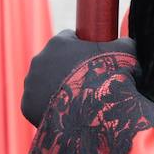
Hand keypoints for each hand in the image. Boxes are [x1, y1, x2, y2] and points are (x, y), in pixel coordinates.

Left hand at [21, 30, 135, 126]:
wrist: (99, 114)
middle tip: (85, 84)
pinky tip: (64, 115)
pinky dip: (47, 108)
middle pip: (53, 61)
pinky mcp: (26, 105)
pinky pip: (37, 103)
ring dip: (55, 88)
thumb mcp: (126, 53)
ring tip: (75, 102)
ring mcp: (31, 83)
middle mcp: (39, 59)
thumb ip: (124, 42)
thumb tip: (127, 41)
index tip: (92, 61)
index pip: (68, 39)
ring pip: (43, 82)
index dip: (82, 48)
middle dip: (67, 69)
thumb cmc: (112, 79)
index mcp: (59, 42)